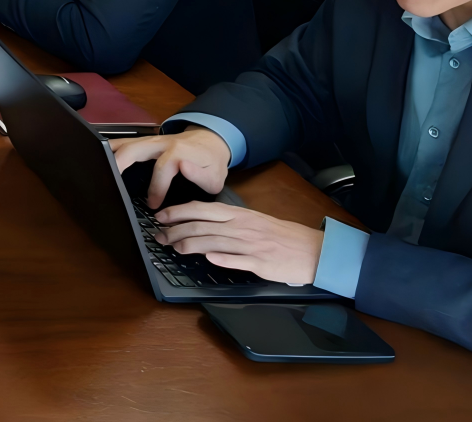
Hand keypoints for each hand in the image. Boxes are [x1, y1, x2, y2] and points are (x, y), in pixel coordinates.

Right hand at [110, 127, 232, 207]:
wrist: (210, 142)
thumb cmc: (210, 163)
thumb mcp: (215, 176)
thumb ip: (201, 176)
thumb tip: (181, 167)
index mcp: (178, 151)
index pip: (162, 168)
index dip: (156, 188)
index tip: (153, 205)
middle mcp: (161, 142)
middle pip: (134, 148)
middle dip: (119, 164)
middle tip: (109, 182)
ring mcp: (151, 139)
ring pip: (125, 142)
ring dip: (109, 154)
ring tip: (96, 167)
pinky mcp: (144, 141)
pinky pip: (124, 142)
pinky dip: (110, 149)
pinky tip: (99, 157)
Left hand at [153, 204, 324, 286]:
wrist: (312, 250)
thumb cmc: (282, 236)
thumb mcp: (254, 221)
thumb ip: (229, 222)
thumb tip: (203, 224)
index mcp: (239, 215)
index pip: (202, 209)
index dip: (178, 212)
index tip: (160, 216)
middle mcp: (242, 227)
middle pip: (202, 225)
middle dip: (176, 230)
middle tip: (159, 236)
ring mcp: (251, 244)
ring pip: (215, 241)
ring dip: (191, 244)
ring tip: (174, 247)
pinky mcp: (261, 262)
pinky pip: (239, 259)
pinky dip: (223, 258)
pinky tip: (209, 258)